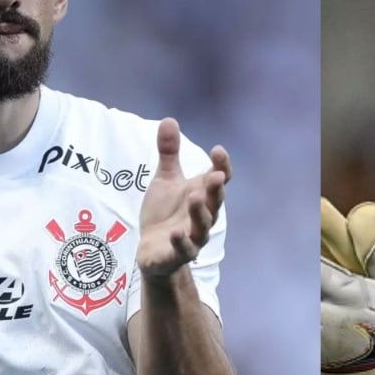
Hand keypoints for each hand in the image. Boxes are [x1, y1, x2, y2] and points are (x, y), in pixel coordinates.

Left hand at [138, 118, 230, 276]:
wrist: (153, 250)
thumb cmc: (164, 213)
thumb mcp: (165, 180)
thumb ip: (169, 153)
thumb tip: (169, 119)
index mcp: (202, 194)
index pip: (218, 180)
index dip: (222, 166)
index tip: (218, 150)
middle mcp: (203, 215)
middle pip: (215, 202)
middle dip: (215, 189)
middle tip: (215, 176)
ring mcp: (193, 237)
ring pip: (203, 226)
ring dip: (200, 212)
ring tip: (194, 197)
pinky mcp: (178, 255)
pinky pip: (184, 249)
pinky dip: (181, 242)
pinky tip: (175, 232)